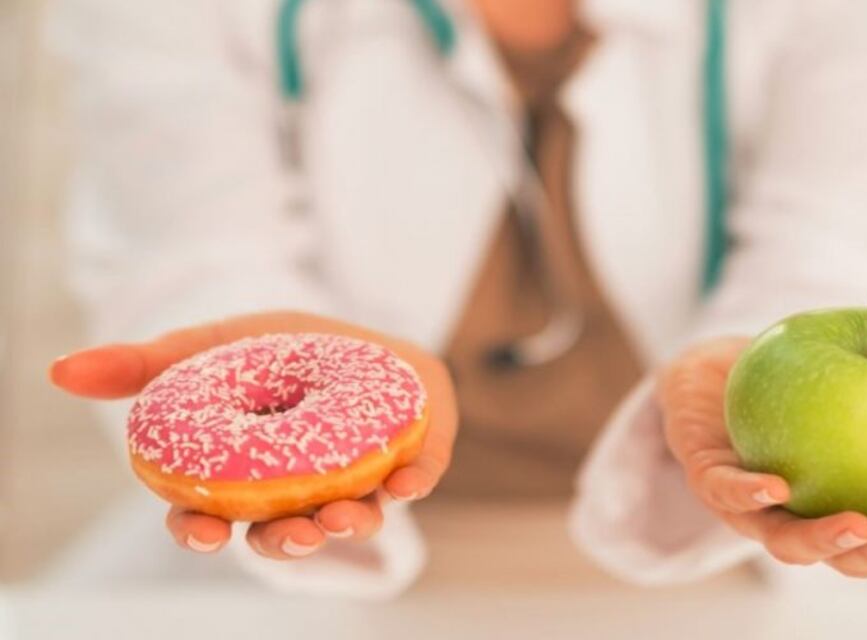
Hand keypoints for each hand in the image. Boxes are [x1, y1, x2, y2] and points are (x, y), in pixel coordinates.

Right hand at [50, 311, 457, 559]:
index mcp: (253, 475)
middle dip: (285, 542)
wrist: (362, 331)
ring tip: (342, 517)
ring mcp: (361, 479)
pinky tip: (408, 483)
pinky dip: (412, 482)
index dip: (202, 530)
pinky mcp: (413, 455)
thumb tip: (60, 371)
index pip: (217, 515)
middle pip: (285, 531)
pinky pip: (415, 476)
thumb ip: (148, 363)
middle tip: (289, 535)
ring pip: (350, 517)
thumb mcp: (216, 346)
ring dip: (347, 524)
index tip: (200, 531)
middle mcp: (305, 490)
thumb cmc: (284, 349)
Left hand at [658, 337, 866, 577]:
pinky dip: (750, 494)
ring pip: (789, 542)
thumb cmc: (795, 381)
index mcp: (851, 503)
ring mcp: (754, 508)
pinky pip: (726, 493)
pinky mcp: (709, 480)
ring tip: (860, 528)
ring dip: (827, 541)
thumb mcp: (854, 378)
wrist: (714, 374)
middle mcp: (804, 518)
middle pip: (852, 557)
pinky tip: (776, 488)